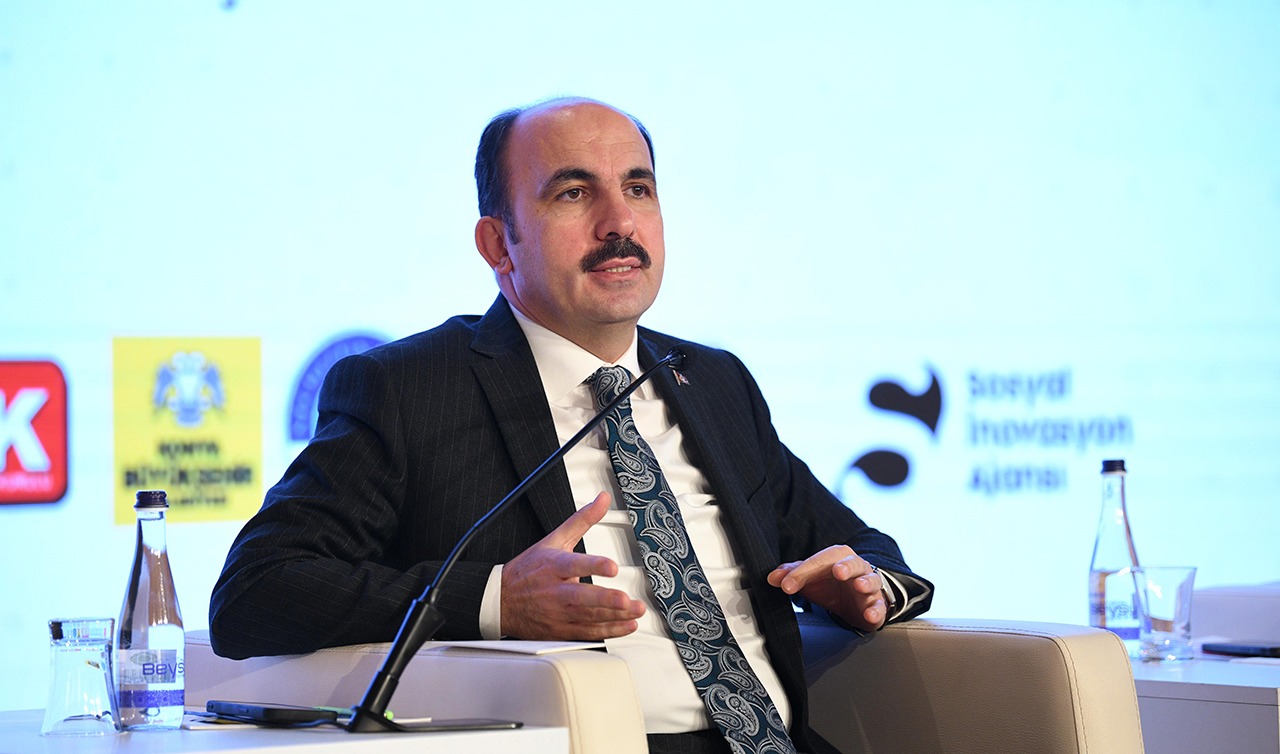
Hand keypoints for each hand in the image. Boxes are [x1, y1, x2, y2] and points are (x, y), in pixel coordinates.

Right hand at [500, 491, 645, 639]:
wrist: (500, 601)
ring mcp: (558, 613)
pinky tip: (626, 625)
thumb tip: (602, 500)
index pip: (574, 564)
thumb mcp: (554, 539)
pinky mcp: (561, 631)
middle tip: (625, 599)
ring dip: (614, 617)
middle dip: (604, 599)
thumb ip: (582, 519)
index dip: (593, 565)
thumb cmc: (529, 570)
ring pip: (587, 617)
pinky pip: (587, 633)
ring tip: (634, 611)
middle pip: (581, 597)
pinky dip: (608, 631)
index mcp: (554, 566)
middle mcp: (556, 592)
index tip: (612, 566)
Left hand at [767, 545, 886, 631]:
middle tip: (837, 571)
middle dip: (845, 566)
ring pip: (871, 580)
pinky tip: (870, 614)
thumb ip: (792, 575)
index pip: (819, 561)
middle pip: (852, 562)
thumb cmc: (831, 584)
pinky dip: (876, 610)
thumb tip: (772, 578)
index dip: (802, 572)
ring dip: (866, 582)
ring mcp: (869, 585)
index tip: (786, 585)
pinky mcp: (877, 604)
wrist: (854, 600)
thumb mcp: (809, 578)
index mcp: (836, 557)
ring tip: (859, 586)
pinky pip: (880, 606)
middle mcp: (856, 567)